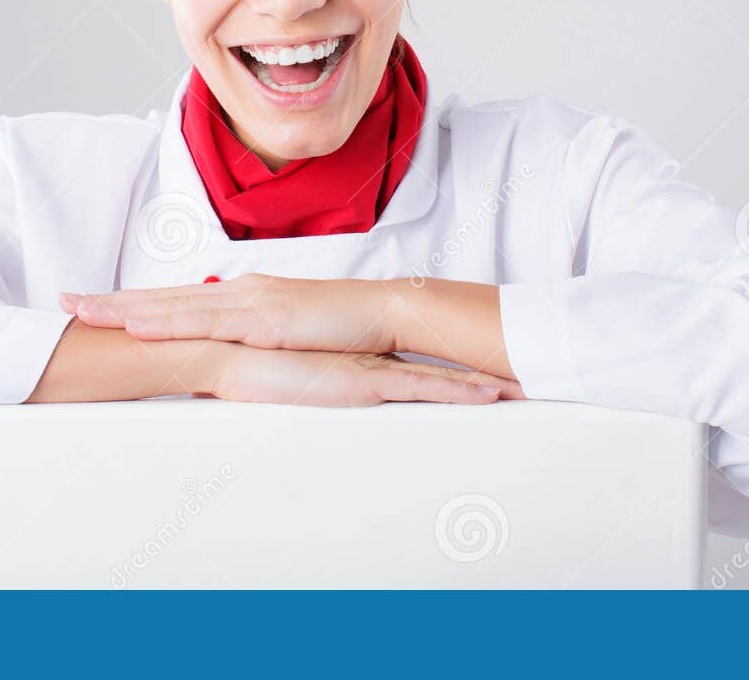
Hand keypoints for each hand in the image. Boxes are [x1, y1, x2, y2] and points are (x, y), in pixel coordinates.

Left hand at [61, 272, 398, 354]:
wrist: (387, 312)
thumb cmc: (345, 331)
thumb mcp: (289, 344)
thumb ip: (254, 353)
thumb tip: (221, 376)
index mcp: (243, 298)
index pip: (178, 300)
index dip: (135, 303)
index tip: (94, 305)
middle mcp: (239, 292)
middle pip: (164, 296)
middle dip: (113, 300)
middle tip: (65, 301)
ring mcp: (249, 301)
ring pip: (174, 305)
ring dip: (126, 308)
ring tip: (83, 310)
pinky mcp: (264, 318)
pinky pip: (206, 322)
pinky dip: (167, 320)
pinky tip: (138, 325)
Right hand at [211, 345, 521, 406]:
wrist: (227, 353)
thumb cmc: (244, 363)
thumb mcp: (279, 368)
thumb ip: (296, 372)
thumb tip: (299, 379)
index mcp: (351, 353)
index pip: (405, 351)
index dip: (441, 352)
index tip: (476, 362)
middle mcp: (369, 354)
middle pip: (434, 354)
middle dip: (476, 362)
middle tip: (517, 374)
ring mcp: (372, 367)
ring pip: (442, 373)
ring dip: (481, 381)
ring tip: (521, 389)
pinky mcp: (367, 383)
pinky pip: (427, 388)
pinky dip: (462, 392)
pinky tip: (493, 398)